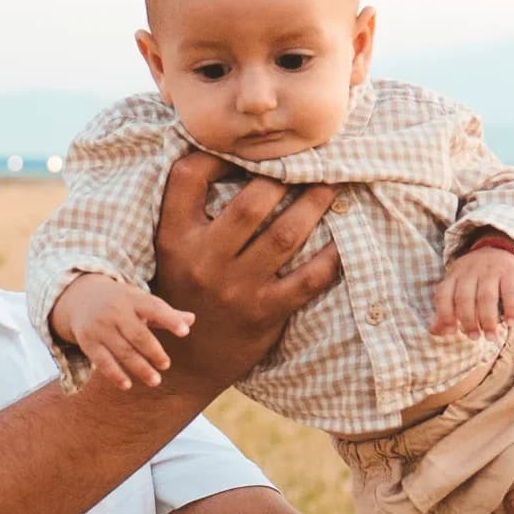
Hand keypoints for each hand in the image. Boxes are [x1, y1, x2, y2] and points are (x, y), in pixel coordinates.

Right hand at [51, 270, 197, 393]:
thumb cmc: (122, 302)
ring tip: (155, 381)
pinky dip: (115, 374)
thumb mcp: (141, 301)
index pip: (154, 308)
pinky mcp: (88, 342)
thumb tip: (191, 320)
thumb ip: (166, 313)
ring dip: (139, 368)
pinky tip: (127, 385)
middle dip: (153, 351)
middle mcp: (115, 312)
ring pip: (122, 351)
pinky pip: (102, 361)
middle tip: (165, 365)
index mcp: (133, 299)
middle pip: (137, 334)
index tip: (184, 332)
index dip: (170, 320)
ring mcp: (100, 327)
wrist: (81, 298)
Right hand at [149, 148, 341, 396]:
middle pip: (253, 201)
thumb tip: (224, 154)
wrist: (184, 364)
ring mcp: (236, 289)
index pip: (188, 176)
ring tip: (332, 185)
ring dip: (315, 205)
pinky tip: (343, 238)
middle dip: (285, 176)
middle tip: (309, 161)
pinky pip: (307, 279)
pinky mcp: (264, 314)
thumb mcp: (171, 252)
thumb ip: (190, 212)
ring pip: (286, 235)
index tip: (244, 148)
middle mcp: (203, 260)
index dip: (216, 153)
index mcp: (175, 238)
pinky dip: (331, 258)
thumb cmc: (183, 293)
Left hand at [431, 242, 513, 340]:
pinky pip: (510, 292)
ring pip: (486, 297)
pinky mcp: (510, 272)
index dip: (445, 315)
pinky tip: (510, 323)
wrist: (500, 248)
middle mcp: (470, 271)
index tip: (452, 331)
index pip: (443, 295)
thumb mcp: (458, 287)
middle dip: (468, 321)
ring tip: (491, 337)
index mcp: (454, 275)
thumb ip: (446, 309)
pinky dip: (510, 309)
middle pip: (464, 298)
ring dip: (488, 320)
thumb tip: (435, 331)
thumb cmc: (476, 277)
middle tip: (475, 337)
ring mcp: (490, 270)